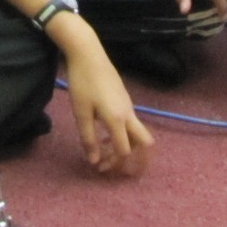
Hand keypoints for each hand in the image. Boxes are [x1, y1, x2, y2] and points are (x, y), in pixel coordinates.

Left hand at [56, 31, 152, 174]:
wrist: (88, 54)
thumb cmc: (82, 83)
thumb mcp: (81, 113)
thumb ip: (88, 139)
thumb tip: (94, 161)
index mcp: (117, 119)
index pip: (124, 151)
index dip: (114, 164)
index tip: (100, 168)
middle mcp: (128, 114)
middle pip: (145, 143)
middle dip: (139, 161)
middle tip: (124, 172)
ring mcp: (129, 106)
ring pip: (137, 134)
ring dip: (127, 148)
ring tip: (107, 153)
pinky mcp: (125, 100)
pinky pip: (130, 124)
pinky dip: (123, 136)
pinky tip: (105, 135)